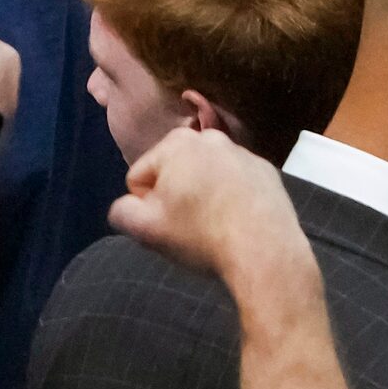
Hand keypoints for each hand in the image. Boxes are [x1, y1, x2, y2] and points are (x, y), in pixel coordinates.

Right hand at [108, 127, 308, 284]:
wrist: (264, 251)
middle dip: (174, 195)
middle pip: (172, 172)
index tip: (163, 223)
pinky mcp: (267, 171)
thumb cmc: (198, 234)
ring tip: (212, 225)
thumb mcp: (142, 228)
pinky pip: (234, 182)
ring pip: (204, 176)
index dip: (144, 204)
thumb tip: (129, 205)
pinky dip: (230, 197)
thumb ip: (120, 210)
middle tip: (185, 225)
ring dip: (201, 195)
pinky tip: (235, 221)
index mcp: (175, 143)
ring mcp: (243, 153)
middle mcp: (210, 138)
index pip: (139, 176)